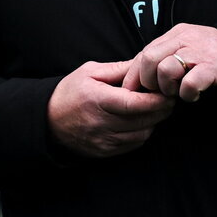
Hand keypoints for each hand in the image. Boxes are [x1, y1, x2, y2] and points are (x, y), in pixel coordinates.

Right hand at [47, 60, 174, 157]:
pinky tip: (142, 121)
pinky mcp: (105, 151)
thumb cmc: (69, 93)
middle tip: (169, 98)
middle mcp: (101, 123)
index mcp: (97, 99)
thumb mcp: (90, 72)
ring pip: (142, 134)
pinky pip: (134, 144)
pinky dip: (143, 132)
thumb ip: (119, 69)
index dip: (155, 100)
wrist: (47, 121)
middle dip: (161, 110)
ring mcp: (104, 140)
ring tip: (156, 109)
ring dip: (153, 122)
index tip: (167, 93)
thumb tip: (144, 64)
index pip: (133, 103)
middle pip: (142, 120)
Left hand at [122, 24, 216, 101]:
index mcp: (175, 34)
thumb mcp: (186, 45)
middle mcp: (184, 40)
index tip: (132, 90)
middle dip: (148, 81)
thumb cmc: (211, 53)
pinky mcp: (211, 67)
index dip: (134, 74)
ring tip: (178, 91)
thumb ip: (164, 54)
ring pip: (165, 70)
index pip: (144, 52)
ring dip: (168, 88)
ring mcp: (198, 53)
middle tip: (159, 91)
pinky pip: (189, 84)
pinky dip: (187, 94)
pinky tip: (193, 95)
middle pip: (149, 59)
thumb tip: (137, 73)